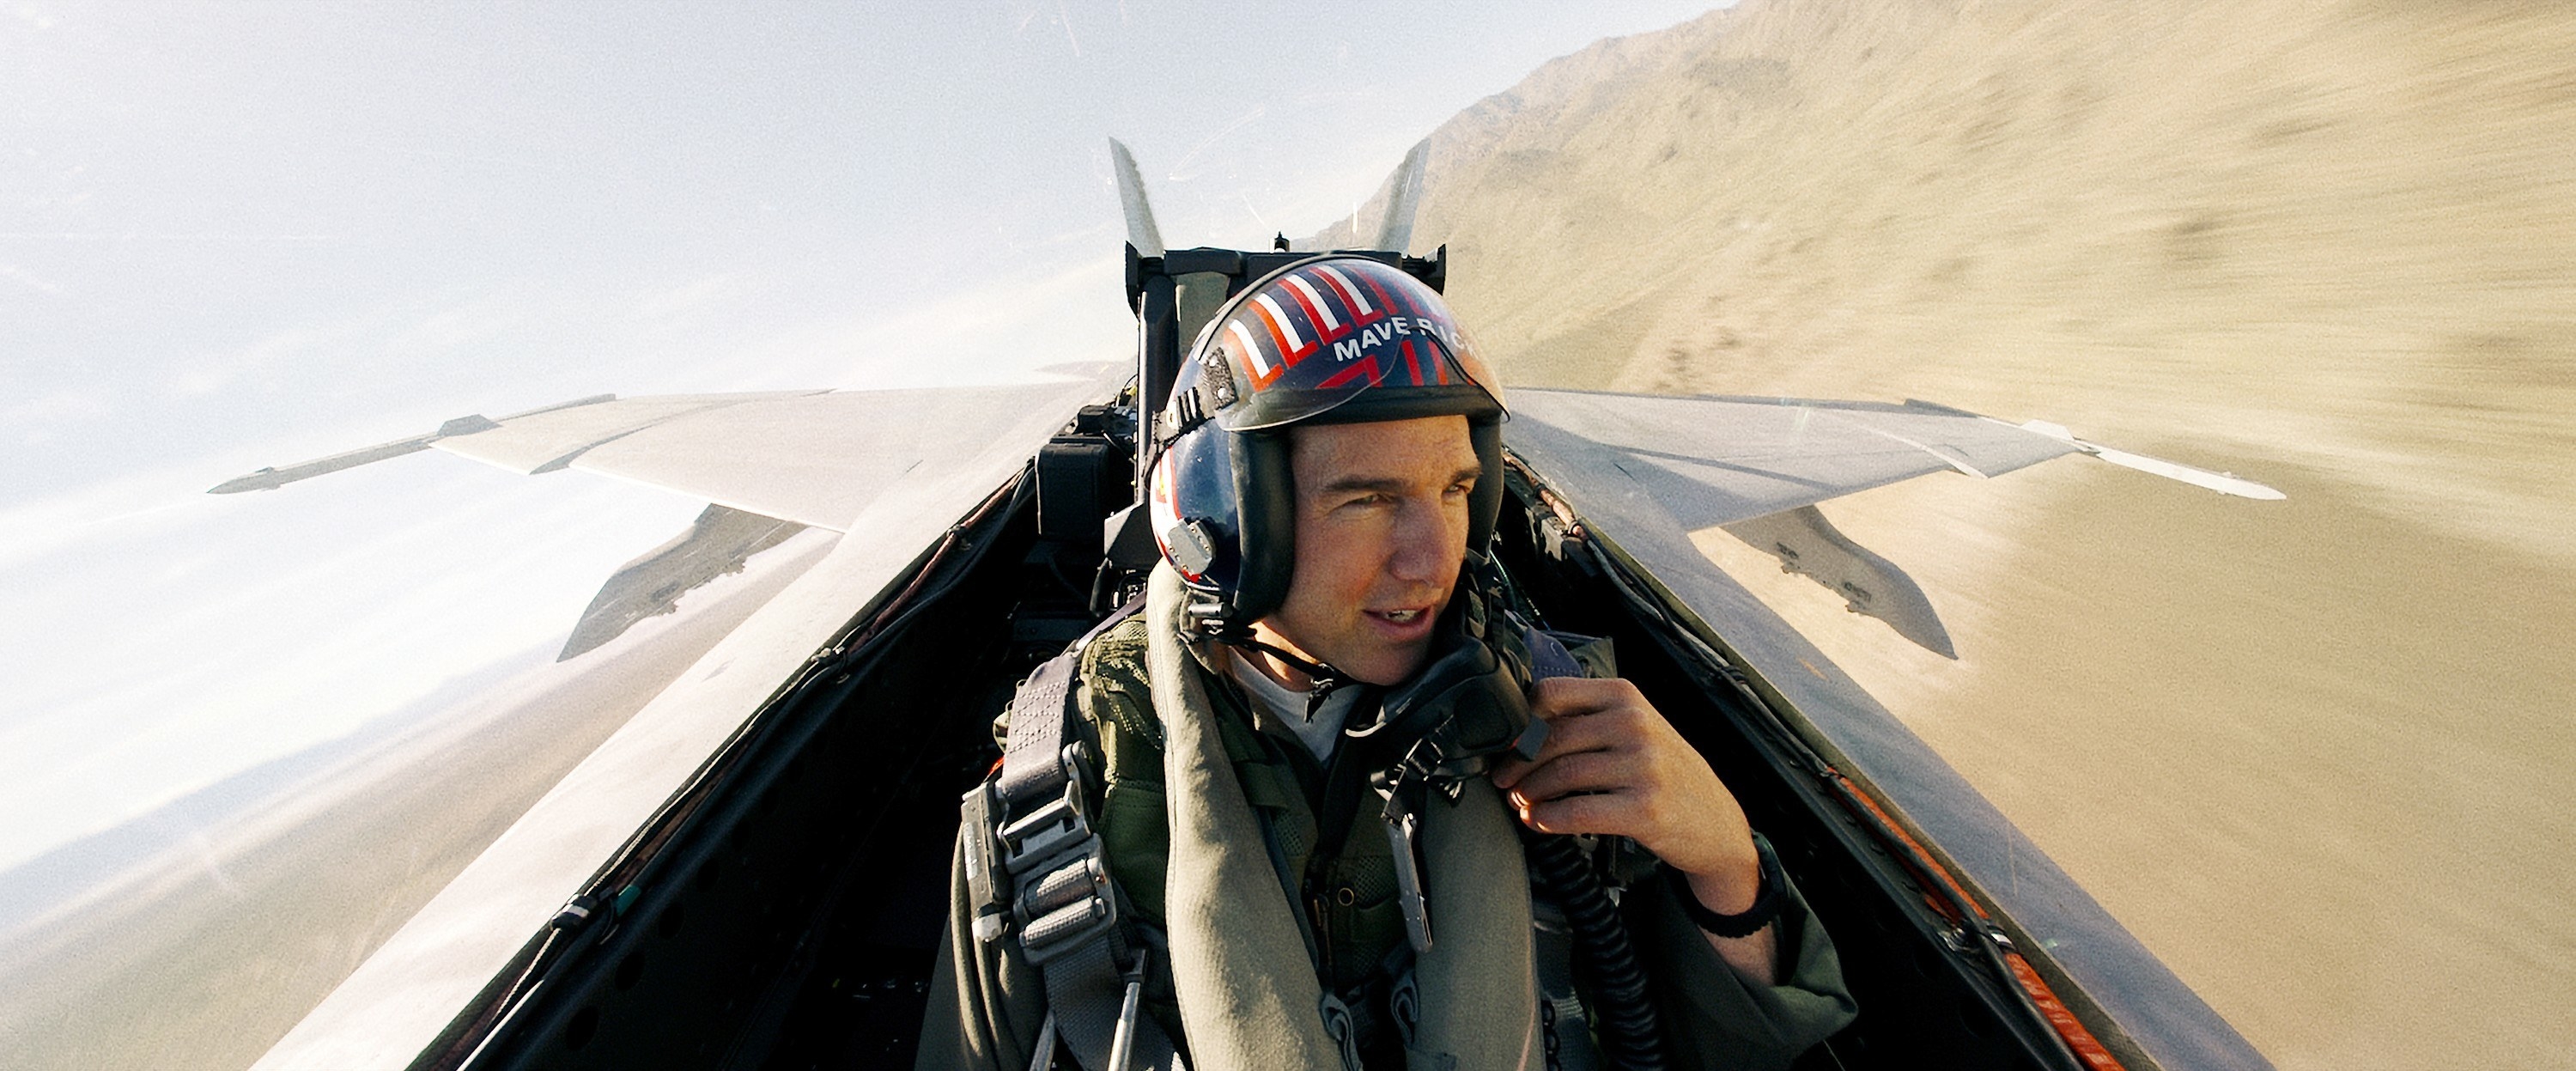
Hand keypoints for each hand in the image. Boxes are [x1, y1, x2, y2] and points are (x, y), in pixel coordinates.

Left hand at [1491, 677, 1763, 912]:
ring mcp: (1642, 767)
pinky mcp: (1643, 809)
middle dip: (1517, 763)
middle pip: (1551, 737)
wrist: (1717, 822)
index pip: (1552, 692)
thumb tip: (1522, 729)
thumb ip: (1590, 719)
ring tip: (1522, 802)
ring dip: (1529, 793)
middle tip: (1504, 780)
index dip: (1519, 719)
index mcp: (1626, 697)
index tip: (1506, 742)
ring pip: (1561, 774)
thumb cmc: (1668, 774)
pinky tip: (1540, 821)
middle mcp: (1635, 725)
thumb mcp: (1638, 728)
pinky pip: (1578, 811)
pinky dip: (1548, 818)